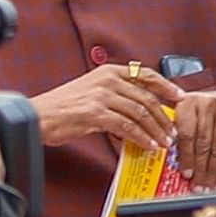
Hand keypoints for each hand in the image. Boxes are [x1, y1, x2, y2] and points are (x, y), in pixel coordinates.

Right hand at [34, 62, 179, 153]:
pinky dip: (140, 137)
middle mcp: (107, 80)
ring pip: (140, 113)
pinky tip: (147, 144)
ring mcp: (102, 95)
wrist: (35, 116)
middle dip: (163, 117)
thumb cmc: (62, 107)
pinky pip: (127, 127)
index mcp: (109, 71)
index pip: (146, 75)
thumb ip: (117, 95)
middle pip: (147, 98)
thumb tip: (142, 109)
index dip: (166, 87)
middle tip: (172, 130)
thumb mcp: (93, 91)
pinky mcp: (95, 113)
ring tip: (163, 141)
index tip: (180, 97)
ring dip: (155, 130)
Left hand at [170, 92, 215, 189]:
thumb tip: (157, 152)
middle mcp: (208, 104)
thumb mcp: (183, 112)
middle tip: (197, 185)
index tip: (186, 173)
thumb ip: (171, 128)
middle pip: (203, 142)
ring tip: (207, 186)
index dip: (186, 156)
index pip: (186, 134)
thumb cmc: (201, 111)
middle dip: (200, 168)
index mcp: (188, 102)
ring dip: (212, 171)